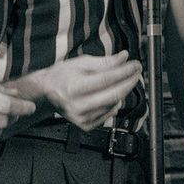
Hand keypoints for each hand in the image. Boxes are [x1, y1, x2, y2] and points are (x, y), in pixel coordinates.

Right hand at [26, 51, 141, 130]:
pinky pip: (108, 115)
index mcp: (74, 87)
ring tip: (123, 81)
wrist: (46, 94)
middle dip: (130, 82)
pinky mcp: (85, 126)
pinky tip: (111, 95)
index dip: (125, 71)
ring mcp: (81, 118)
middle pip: (114, 94)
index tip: (136, 64)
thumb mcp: (81, 62)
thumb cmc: (62, 76)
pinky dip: (114, 104)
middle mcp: (77, 105)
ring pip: (113, 105)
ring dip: (123, 92)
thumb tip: (124, 57)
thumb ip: (105, 62)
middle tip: (137, 72)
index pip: (107, 79)